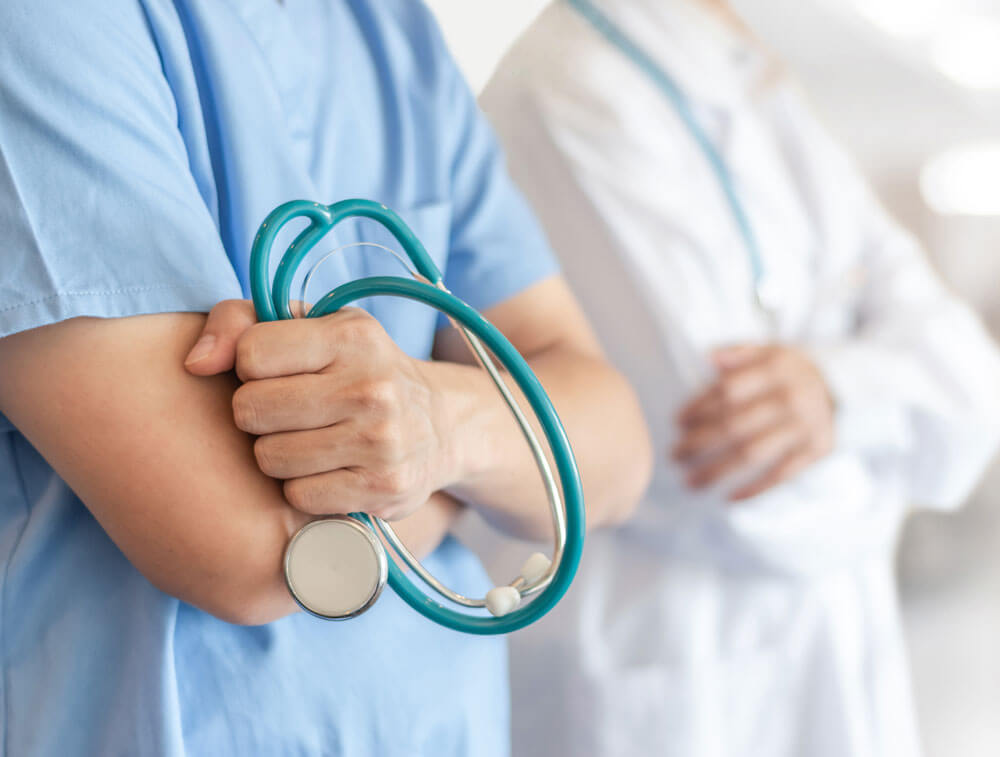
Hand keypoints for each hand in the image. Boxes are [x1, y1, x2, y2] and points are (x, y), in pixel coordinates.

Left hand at [184, 300, 449, 519]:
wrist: (439, 426)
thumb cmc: (356, 371)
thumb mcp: (313, 328)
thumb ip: (240, 323)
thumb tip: (194, 363)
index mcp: (352, 336)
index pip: (251, 354)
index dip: (249, 367)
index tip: (276, 372)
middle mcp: (371, 387)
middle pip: (251, 410)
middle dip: (258, 414)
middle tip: (289, 413)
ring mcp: (380, 441)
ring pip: (270, 457)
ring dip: (278, 454)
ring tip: (310, 441)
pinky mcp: (382, 489)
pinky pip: (298, 495)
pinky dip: (304, 487)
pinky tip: (329, 470)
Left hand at [672, 344, 833, 500]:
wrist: (839, 387)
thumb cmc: (788, 372)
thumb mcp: (768, 350)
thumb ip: (739, 353)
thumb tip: (710, 358)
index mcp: (777, 369)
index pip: (729, 391)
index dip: (699, 408)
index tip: (678, 423)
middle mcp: (792, 398)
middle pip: (735, 425)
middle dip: (699, 443)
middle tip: (674, 456)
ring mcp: (805, 427)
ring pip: (752, 453)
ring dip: (717, 471)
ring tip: (690, 482)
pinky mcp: (815, 451)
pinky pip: (781, 474)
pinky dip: (754, 489)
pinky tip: (728, 497)